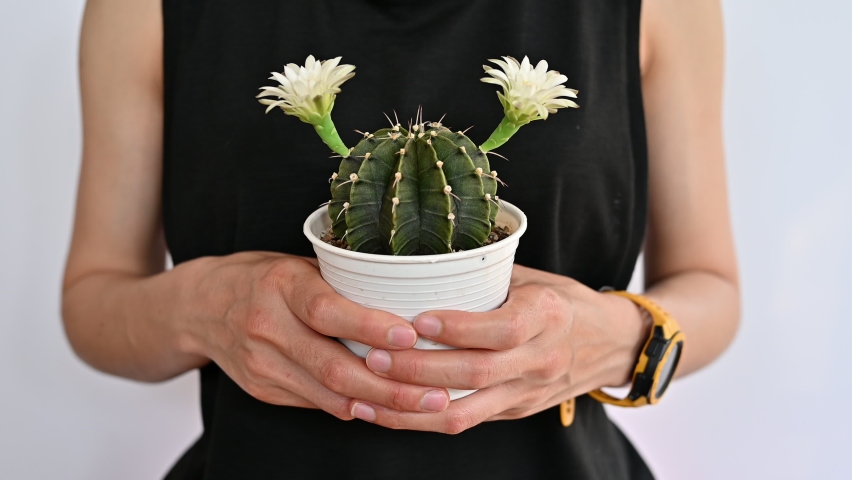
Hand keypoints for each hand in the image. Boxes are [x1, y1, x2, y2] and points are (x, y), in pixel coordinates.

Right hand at [177, 253, 450, 419]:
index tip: (410, 335)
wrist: (197, 307)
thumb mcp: (298, 266)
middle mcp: (266, 326)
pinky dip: (354, 407)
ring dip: (380, 405)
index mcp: (279, 286)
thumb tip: (405, 302)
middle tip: (433, 392)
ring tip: (422, 407)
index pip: (326, 311)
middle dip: (390, 385)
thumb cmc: (262, 278)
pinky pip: (315, 404)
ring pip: (327, 394)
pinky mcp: (260, 388)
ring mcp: (259, 363)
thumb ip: (342, 284)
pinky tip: (386, 409)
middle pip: (332, 365)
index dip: (370, 327)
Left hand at [349, 264, 649, 432]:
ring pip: (465, 412)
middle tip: (375, 358)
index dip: (459, 328)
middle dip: (419, 370)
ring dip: (412, 407)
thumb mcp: (533, 278)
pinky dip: (423, 419)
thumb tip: (421, 260)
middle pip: (476, 373)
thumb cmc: (562, 301)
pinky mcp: (515, 412)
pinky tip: (389, 411)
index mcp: (546, 315)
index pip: (503, 328)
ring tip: (368, 395)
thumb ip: (486, 275)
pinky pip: (466, 421)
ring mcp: (528, 391)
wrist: (612, 344)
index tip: (416, 321)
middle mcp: (540, 358)